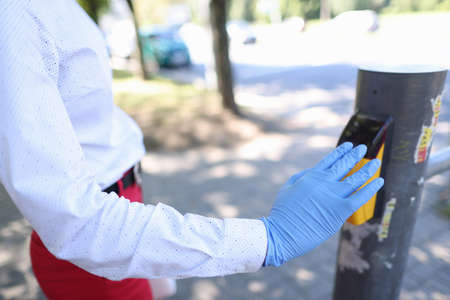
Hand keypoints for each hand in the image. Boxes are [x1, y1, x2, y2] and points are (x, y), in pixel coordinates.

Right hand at [262, 142, 383, 266]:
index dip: (341, 152)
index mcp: (310, 177)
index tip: (349, 145)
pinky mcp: (340, 210)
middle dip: (355, 155)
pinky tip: (379, 181)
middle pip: (344, 165)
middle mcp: (323, 183)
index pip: (329, 160)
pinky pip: (360, 196)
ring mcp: (332, 196)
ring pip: (355, 178)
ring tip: (376, 162)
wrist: (282, 233)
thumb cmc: (282, 214)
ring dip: (367, 168)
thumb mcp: (286, 189)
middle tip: (363, 148)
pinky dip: (371, 188)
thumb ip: (300, 177)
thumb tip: (313, 170)